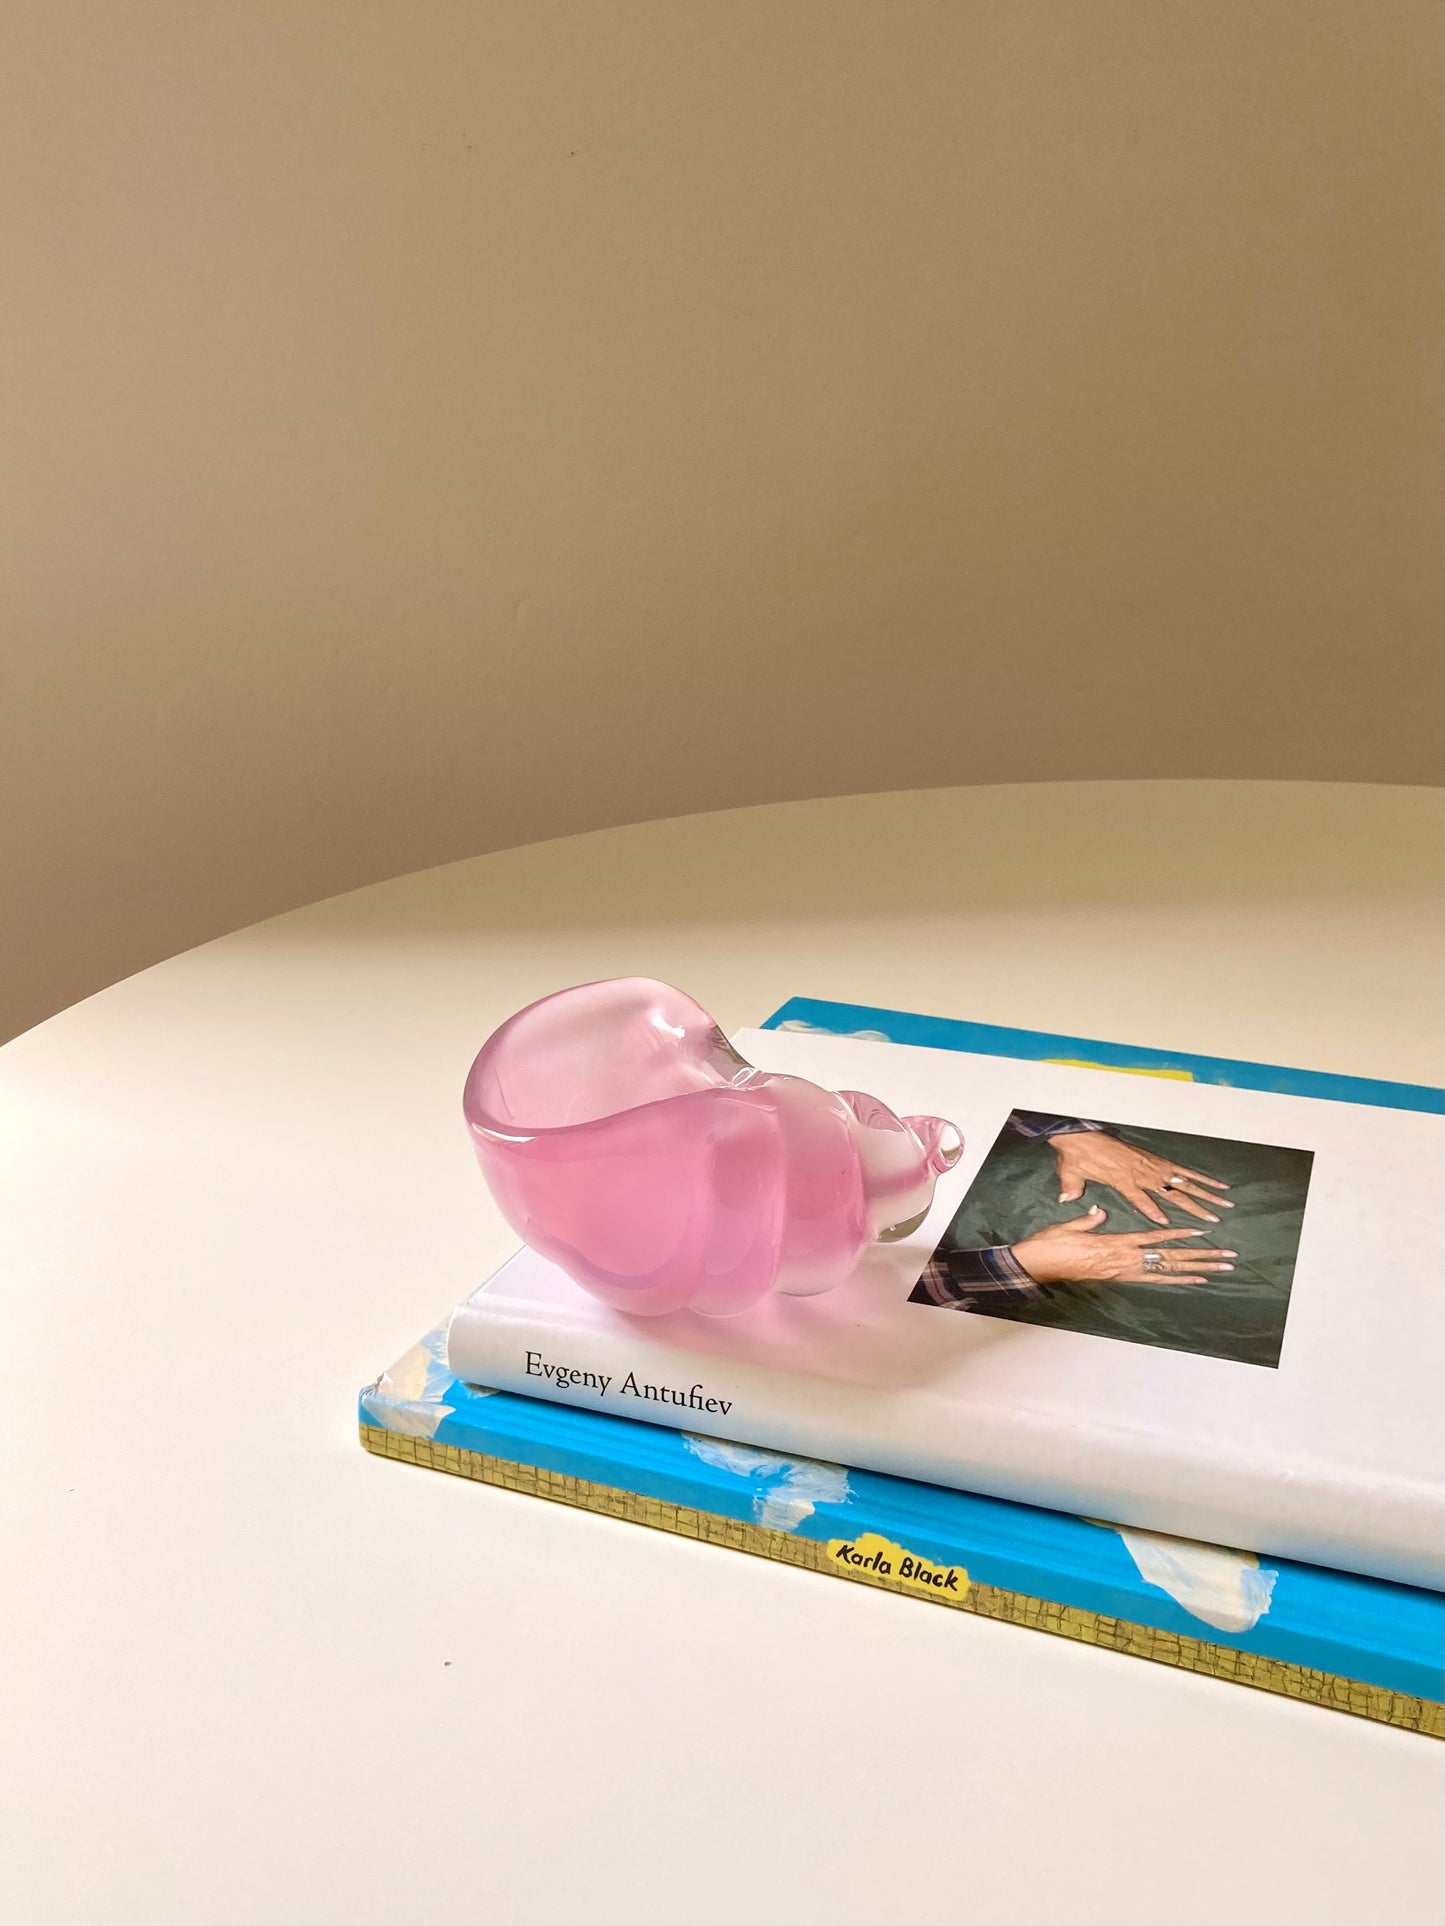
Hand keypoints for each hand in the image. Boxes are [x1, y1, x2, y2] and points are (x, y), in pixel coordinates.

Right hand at [1012, 1205, 1236, 1285]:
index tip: (1202, 1234)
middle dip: (1201, 1258)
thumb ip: (1088, 1220)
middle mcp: (1125, 1261)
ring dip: (1197, 1270)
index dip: (1179, 1236)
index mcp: (1115, 1245)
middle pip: (1170, 1259)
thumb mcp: (1069, 1228)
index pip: (1153, 1239)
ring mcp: (1124, 1272)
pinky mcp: (1120, 1278)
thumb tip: (1100, 1212)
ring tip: (1220, 1269)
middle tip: (1228, 1258)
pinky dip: (1177, 1280)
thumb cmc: (1051, 1245)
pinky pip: (1155, 1280)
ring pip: (1168, 1271)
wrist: (1037, 1266)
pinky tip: (1195, 1280)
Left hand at [1049, 1132, 1231, 1225]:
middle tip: (1213, 1219)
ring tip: (1225, 1204)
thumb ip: (1071, 1188)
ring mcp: (1152, 1166)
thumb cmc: (1078, 1157)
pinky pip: (1182, 1170)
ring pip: (1183, 1182)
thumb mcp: (1071, 1173)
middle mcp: (1142, 1174)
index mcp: (1123, 1180)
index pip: (1141, 1199)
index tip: (1167, 1223)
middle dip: (1193, 1207)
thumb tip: (1065, 1199)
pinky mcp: (1157, 1160)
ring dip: (1205, 1194)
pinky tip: (1218, 1184)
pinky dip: (1201, 1177)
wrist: (1082, 1134)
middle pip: (1171, 1193)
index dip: (1153, 1211)